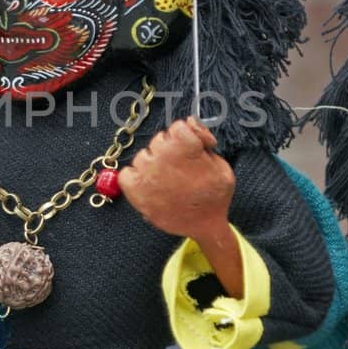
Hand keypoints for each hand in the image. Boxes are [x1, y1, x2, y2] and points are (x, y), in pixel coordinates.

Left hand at [120, 119, 244, 297]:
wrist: (205, 225)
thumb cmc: (215, 195)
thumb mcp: (221, 163)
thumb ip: (203, 139)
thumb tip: (188, 123)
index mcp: (185, 147)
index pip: (177, 126)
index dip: (186, 136)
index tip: (193, 149)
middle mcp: (163, 156)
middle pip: (160, 140)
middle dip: (170, 150)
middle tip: (181, 168)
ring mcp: (147, 173)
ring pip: (143, 156)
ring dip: (153, 164)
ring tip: (168, 180)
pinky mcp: (135, 191)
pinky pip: (126, 173)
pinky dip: (135, 177)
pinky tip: (149, 184)